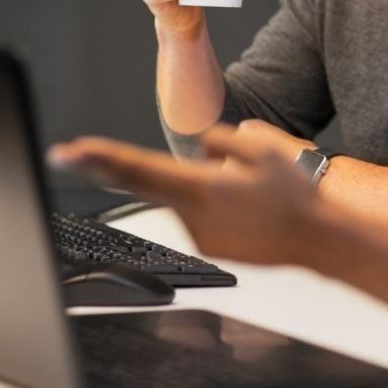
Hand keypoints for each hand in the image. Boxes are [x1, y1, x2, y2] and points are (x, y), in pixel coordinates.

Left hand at [48, 122, 318, 265]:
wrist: (316, 241)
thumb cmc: (294, 196)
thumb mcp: (265, 149)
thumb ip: (223, 140)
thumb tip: (201, 146)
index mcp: (201, 186)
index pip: (139, 169)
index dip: (101, 159)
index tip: (70, 153)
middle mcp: (193, 215)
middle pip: (145, 184)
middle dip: (111, 168)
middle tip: (72, 155)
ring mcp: (199, 235)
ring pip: (183, 197)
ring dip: (200, 187)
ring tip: (251, 191)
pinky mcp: (209, 247)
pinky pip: (199, 215)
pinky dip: (213, 206)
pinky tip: (250, 208)